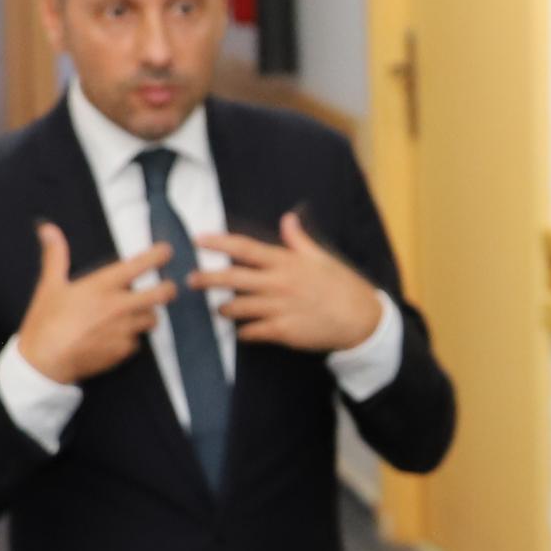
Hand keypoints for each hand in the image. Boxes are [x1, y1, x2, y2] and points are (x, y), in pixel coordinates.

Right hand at [16, 223, 177, 385]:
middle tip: (167, 287)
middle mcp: (119, 307)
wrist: (45, 363)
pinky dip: (132, 338)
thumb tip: (47, 228)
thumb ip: (55, 255)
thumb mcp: (49, 285)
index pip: (140, 265)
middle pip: (162, 294)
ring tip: (138, 313)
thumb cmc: (46, 322)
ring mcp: (124, 331)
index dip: (159, 255)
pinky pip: (137, 342)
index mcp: (103, 286)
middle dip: (169, 288)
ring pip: (153, 319)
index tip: (166, 251)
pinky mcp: (122, 352)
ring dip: (149, 314)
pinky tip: (118, 336)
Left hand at [200, 212, 385, 352]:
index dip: (220, 243)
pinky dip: (243, 332)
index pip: (246, 248)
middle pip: (233, 278)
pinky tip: (241, 332)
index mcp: (286, 262)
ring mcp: (279, 308)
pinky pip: (252, 332)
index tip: (198, 239)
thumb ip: (299, 240)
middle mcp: (279, 283)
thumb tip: (288, 218)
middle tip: (190, 280)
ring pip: (238, 307)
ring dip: (224, 309)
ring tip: (219, 309)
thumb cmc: (341, 285)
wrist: (360, 318)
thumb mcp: (321, 258)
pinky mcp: (283, 331)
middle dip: (208, 278)